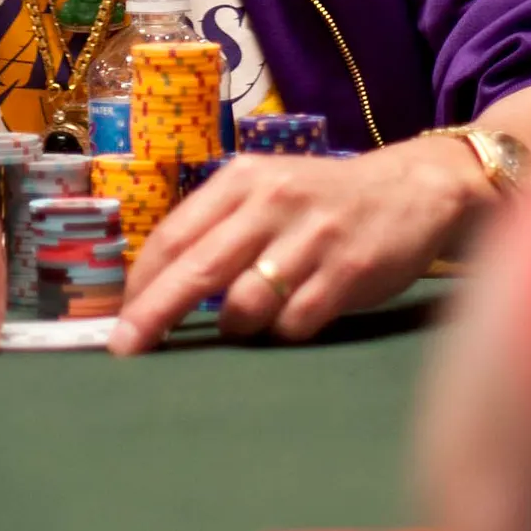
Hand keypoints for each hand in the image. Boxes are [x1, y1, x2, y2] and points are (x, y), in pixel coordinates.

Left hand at [108, 137, 488, 355]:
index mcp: (242, 180)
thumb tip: (154, 287)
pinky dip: (283, 332)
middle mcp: (272, 202)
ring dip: (234, 326)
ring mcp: (312, 237)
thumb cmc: (320, 201)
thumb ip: (218, 229)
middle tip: (125, 350)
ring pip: (245, 304)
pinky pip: (295, 322)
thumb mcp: (265, 192)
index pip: (175, 236)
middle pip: (198, 269)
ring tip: (246, 322)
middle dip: (154, 314)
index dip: (141, 283)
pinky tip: (294, 318)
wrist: (412, 189)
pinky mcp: (348, 271)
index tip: (119, 322)